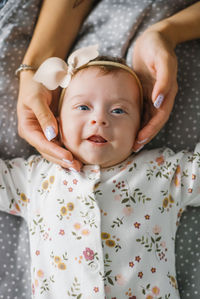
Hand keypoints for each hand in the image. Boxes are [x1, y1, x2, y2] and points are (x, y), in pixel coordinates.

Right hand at [17, 71, 81, 170]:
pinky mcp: (54, 128)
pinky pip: (61, 142)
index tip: (68, 157)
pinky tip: (78, 154)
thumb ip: (44, 116)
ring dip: (66, 158)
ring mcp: (45, 132)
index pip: (42, 144)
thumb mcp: (37, 98)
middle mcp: (36, 133)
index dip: (55, 152)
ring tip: (78, 165)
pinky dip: (69, 148)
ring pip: (55, 149)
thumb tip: (52, 135)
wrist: (43, 73)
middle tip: (76, 167)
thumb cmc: (36, 84)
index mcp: (28, 128)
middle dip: (62, 160)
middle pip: (49, 151)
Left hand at [132, 29, 177, 151]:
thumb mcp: (162, 60)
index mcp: (167, 92)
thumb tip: (159, 101)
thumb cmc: (157, 46)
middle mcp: (161, 96)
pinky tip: (127, 127)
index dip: (151, 130)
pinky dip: (136, 120)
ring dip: (140, 131)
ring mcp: (153, 95)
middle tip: (133, 147)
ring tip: (130, 143)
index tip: (140, 140)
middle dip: (145, 135)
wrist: (152, 38)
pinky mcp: (145, 92)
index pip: (160, 116)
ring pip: (147, 118)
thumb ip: (163, 80)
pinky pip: (141, 110)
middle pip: (154, 121)